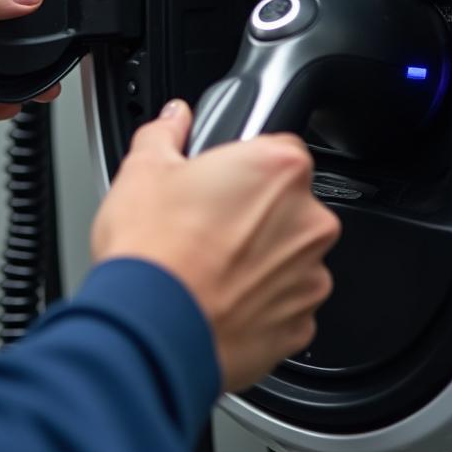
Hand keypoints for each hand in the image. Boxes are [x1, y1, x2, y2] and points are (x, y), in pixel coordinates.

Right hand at [90, 100, 339, 392]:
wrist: (151, 332)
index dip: (245, 161)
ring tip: (203, 266)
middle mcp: (307, 222)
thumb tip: (174, 119)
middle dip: (252, 211)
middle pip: (288, 204)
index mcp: (277, 170)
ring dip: (257, 258)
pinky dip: (256, 303)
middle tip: (202, 223)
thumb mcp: (142, 170)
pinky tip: (215, 299)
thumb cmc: (152, 252)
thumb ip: (166, 133)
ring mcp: (308, 277)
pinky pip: (283, 305)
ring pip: (288, 256)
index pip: (280, 147)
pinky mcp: (299, 325)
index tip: (220, 177)